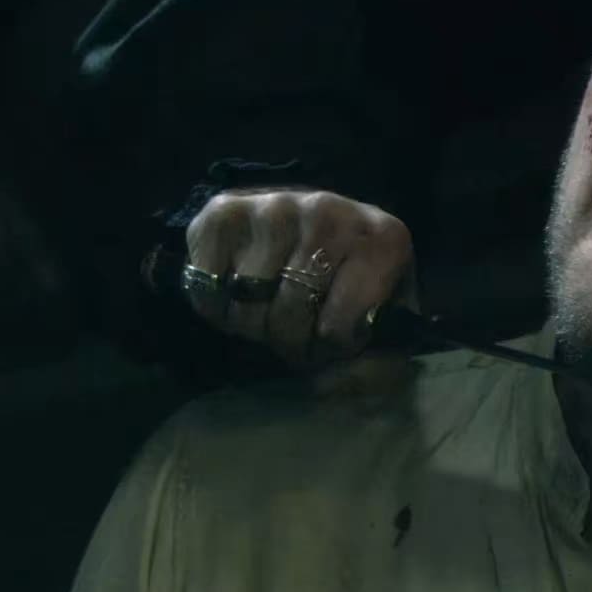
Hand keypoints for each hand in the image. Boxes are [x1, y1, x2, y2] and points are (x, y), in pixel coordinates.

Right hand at [183, 189, 417, 368]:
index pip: (339, 327)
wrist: (315, 224)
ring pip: (246, 301)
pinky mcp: (226, 209)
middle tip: (296, 330)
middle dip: (288, 340)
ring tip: (270, 309)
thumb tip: (330, 384)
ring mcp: (274, 206)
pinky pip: (208, 284)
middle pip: (288, 313)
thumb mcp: (383, 320)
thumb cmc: (354, 280)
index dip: (329, 349)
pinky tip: (239, 292)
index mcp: (383, 239)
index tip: (333, 340)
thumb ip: (375, 364)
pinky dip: (216, 305)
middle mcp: (328, 211)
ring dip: (251, 323)